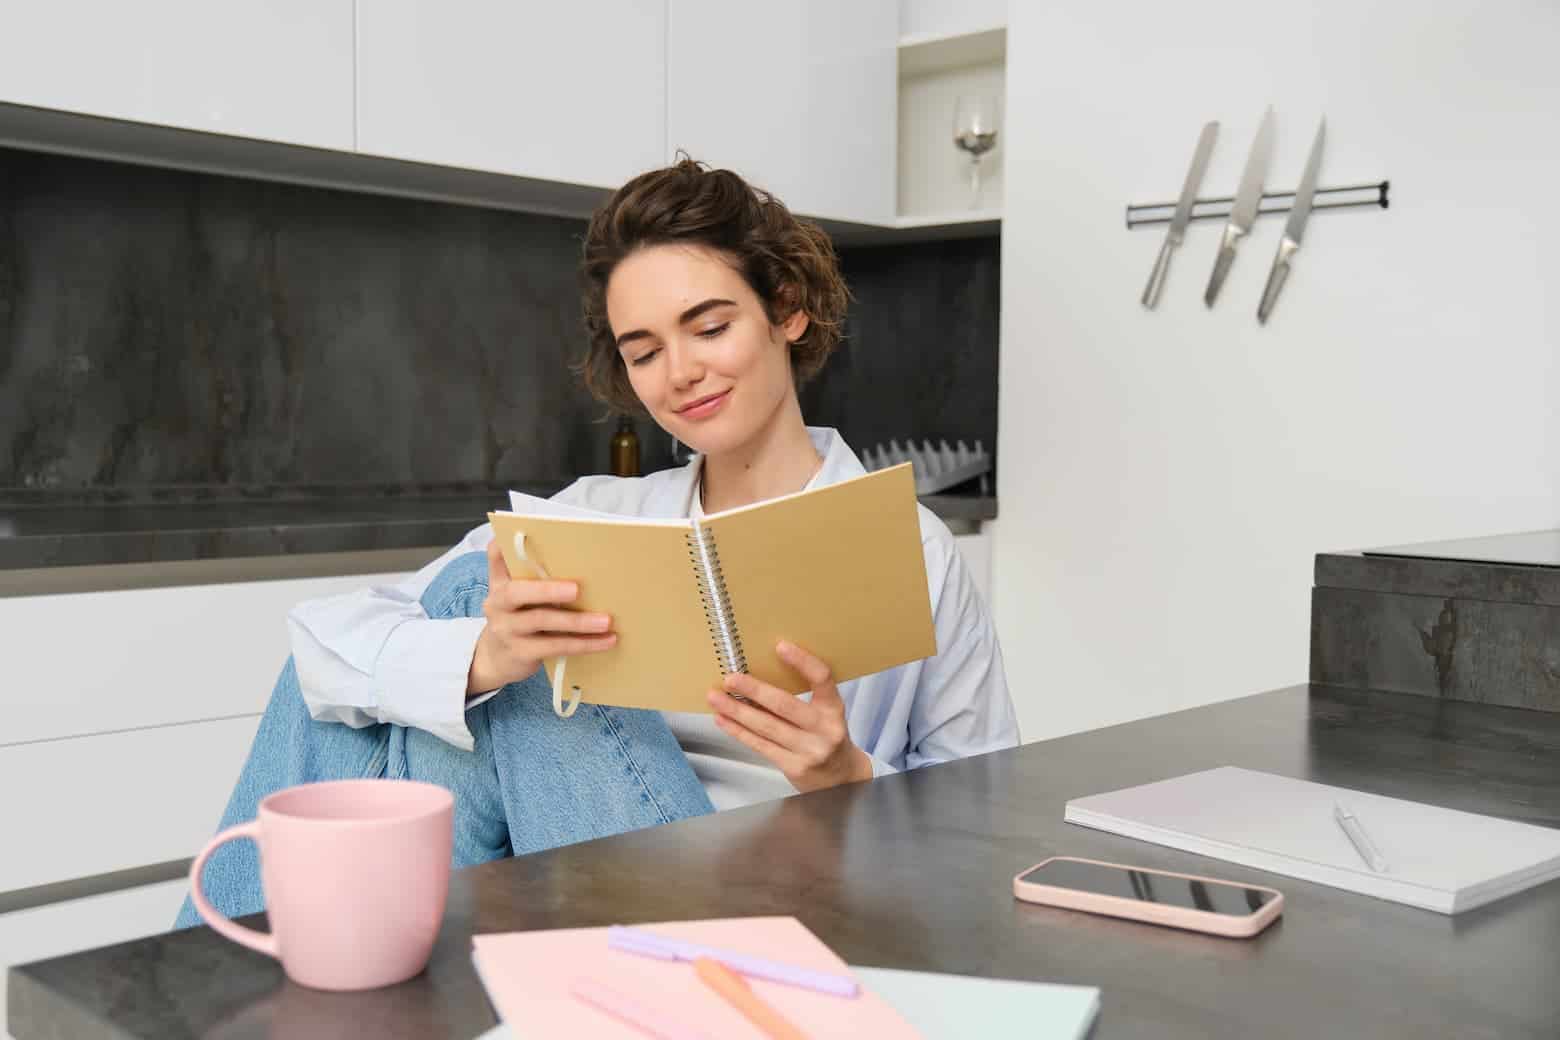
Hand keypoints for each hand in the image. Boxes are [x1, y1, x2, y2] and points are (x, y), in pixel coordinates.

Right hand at [466, 538, 616, 695]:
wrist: (495, 660)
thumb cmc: (514, 619)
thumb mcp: (510, 595)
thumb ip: (519, 571)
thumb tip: (532, 545)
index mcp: (500, 586)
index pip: (498, 562)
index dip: (503, 551)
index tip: (516, 536)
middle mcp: (498, 606)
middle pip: (520, 593)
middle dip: (549, 590)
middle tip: (577, 589)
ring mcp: (508, 631)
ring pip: (543, 621)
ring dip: (578, 622)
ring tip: (605, 621)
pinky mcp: (522, 653)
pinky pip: (556, 646)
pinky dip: (583, 644)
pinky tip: (605, 640)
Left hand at [707, 640, 872, 792]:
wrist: (840, 779)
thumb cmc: (826, 737)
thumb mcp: (825, 715)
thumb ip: (802, 698)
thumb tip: (757, 676)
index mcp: (833, 709)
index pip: (822, 679)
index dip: (802, 661)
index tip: (780, 646)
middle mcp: (824, 729)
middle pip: (784, 705)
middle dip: (754, 690)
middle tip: (730, 678)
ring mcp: (809, 751)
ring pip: (767, 727)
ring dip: (737, 711)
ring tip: (716, 697)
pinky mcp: (794, 768)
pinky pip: (760, 745)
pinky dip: (738, 731)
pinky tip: (723, 719)